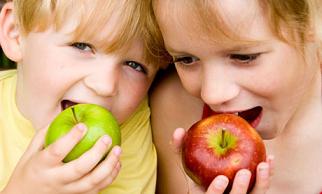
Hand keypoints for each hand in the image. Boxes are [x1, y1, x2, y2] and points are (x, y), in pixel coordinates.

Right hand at [2, 124, 121, 193]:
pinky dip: (110, 176)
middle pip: (79, 168)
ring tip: (118, 149)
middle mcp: (55, 180)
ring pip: (92, 182)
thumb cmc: (29, 169)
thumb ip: (46, 133)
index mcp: (41, 165)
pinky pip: (97, 189)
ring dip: (109, 166)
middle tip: (107, 138)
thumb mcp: (31, 150)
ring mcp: (67, 191)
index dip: (71, 138)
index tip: (83, 125)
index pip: (57, 151)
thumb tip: (66, 114)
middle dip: (96, 152)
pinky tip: (117, 163)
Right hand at [172, 128, 273, 193]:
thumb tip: (178, 130)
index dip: (216, 192)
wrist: (218, 187)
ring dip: (261, 182)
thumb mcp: (188, 165)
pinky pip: (262, 188)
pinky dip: (267, 175)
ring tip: (263, 164)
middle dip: (240, 189)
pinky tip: (270, 158)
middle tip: (244, 173)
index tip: (221, 179)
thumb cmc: (199, 173)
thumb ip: (181, 150)